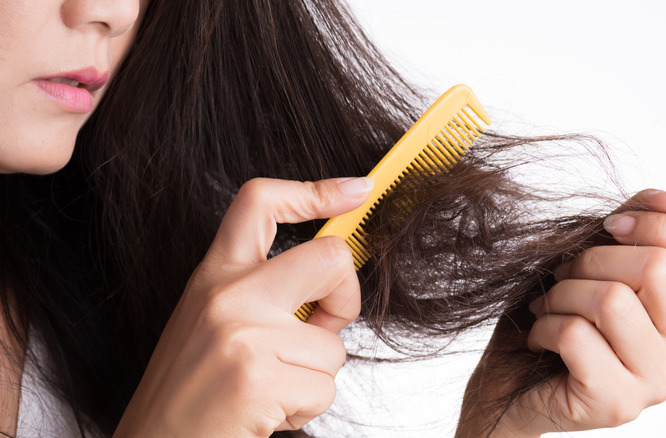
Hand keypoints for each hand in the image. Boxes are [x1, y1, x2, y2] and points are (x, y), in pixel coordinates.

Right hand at [114, 177, 372, 436]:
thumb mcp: (213, 319)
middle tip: (326, 324)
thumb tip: (332, 276)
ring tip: (270, 387)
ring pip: (332, 346)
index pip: (260, 202)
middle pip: (328, 258)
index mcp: (215, 274)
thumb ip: (263, 290)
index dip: (316, 191)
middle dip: (346, 296)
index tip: (356, 191)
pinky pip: (324, 388)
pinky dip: (306, 407)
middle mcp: (228, 295)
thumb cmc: (192, 386)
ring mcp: (243, 334)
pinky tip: (268, 410)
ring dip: (314, 376)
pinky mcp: (257, 379)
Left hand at [460, 189, 665, 436]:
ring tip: (548, 308)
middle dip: (592, 258)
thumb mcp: (594, 259)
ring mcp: (656, 381)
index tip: (612, 226)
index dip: (662, 224)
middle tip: (563, 277)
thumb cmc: (552, 314)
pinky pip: (575, 334)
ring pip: (612, 299)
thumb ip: (637, 225)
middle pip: (658, 266)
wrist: (508, 380)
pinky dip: (543, 326)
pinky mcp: (616, 403)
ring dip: (562, 293)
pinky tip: (540, 339)